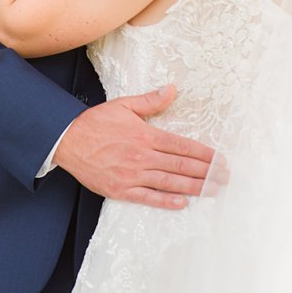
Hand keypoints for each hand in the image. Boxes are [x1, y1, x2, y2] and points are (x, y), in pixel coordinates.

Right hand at [53, 86, 216, 208]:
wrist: (66, 140)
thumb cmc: (95, 122)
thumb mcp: (123, 106)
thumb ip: (150, 101)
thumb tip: (172, 89)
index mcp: (145, 135)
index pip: (182, 146)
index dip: (204, 154)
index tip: (220, 159)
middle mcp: (142, 156)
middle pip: (182, 166)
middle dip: (207, 172)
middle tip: (225, 177)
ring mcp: (131, 175)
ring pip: (170, 183)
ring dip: (195, 187)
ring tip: (214, 190)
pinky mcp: (120, 189)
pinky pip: (148, 197)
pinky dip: (166, 201)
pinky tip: (182, 203)